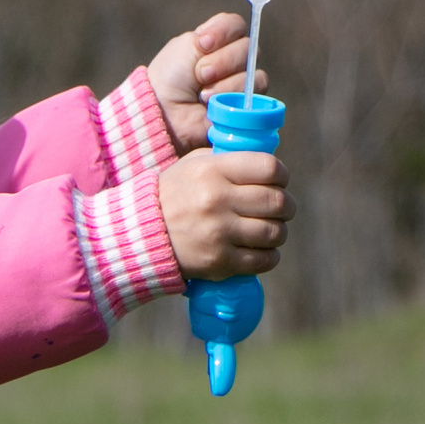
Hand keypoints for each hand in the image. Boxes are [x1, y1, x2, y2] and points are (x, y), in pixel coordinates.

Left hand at [147, 13, 269, 152]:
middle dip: (221, 61)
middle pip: (248, 47)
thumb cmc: (171, 76)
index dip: (224, 32)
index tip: (204, 44)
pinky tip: (214, 104)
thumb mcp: (187, 45)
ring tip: (202, 94)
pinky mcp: (247, 103)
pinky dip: (232, 96)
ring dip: (224, 83)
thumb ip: (214, 35)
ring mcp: (242, 80)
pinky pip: (254, 92)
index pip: (236, 25)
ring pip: (252, 71)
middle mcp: (233, 58)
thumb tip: (242, 43)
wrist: (164, 110)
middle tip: (200, 74)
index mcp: (217, 40)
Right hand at [157, 145, 293, 279]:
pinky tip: (261, 250)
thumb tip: (269, 166)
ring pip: (275, 233)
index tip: (280, 181)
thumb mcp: (194, 165)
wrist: (138, 233)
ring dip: (279, 232)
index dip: (282, 175)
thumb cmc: (174, 195)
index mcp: (212, 170)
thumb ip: (230, 161)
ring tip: (270, 230)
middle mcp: (216, 200)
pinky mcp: (220, 262)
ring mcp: (219, 233)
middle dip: (286, 206)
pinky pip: (264, 260)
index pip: (269, 168)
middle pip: (277, 202)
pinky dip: (269, 256)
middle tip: (282, 208)